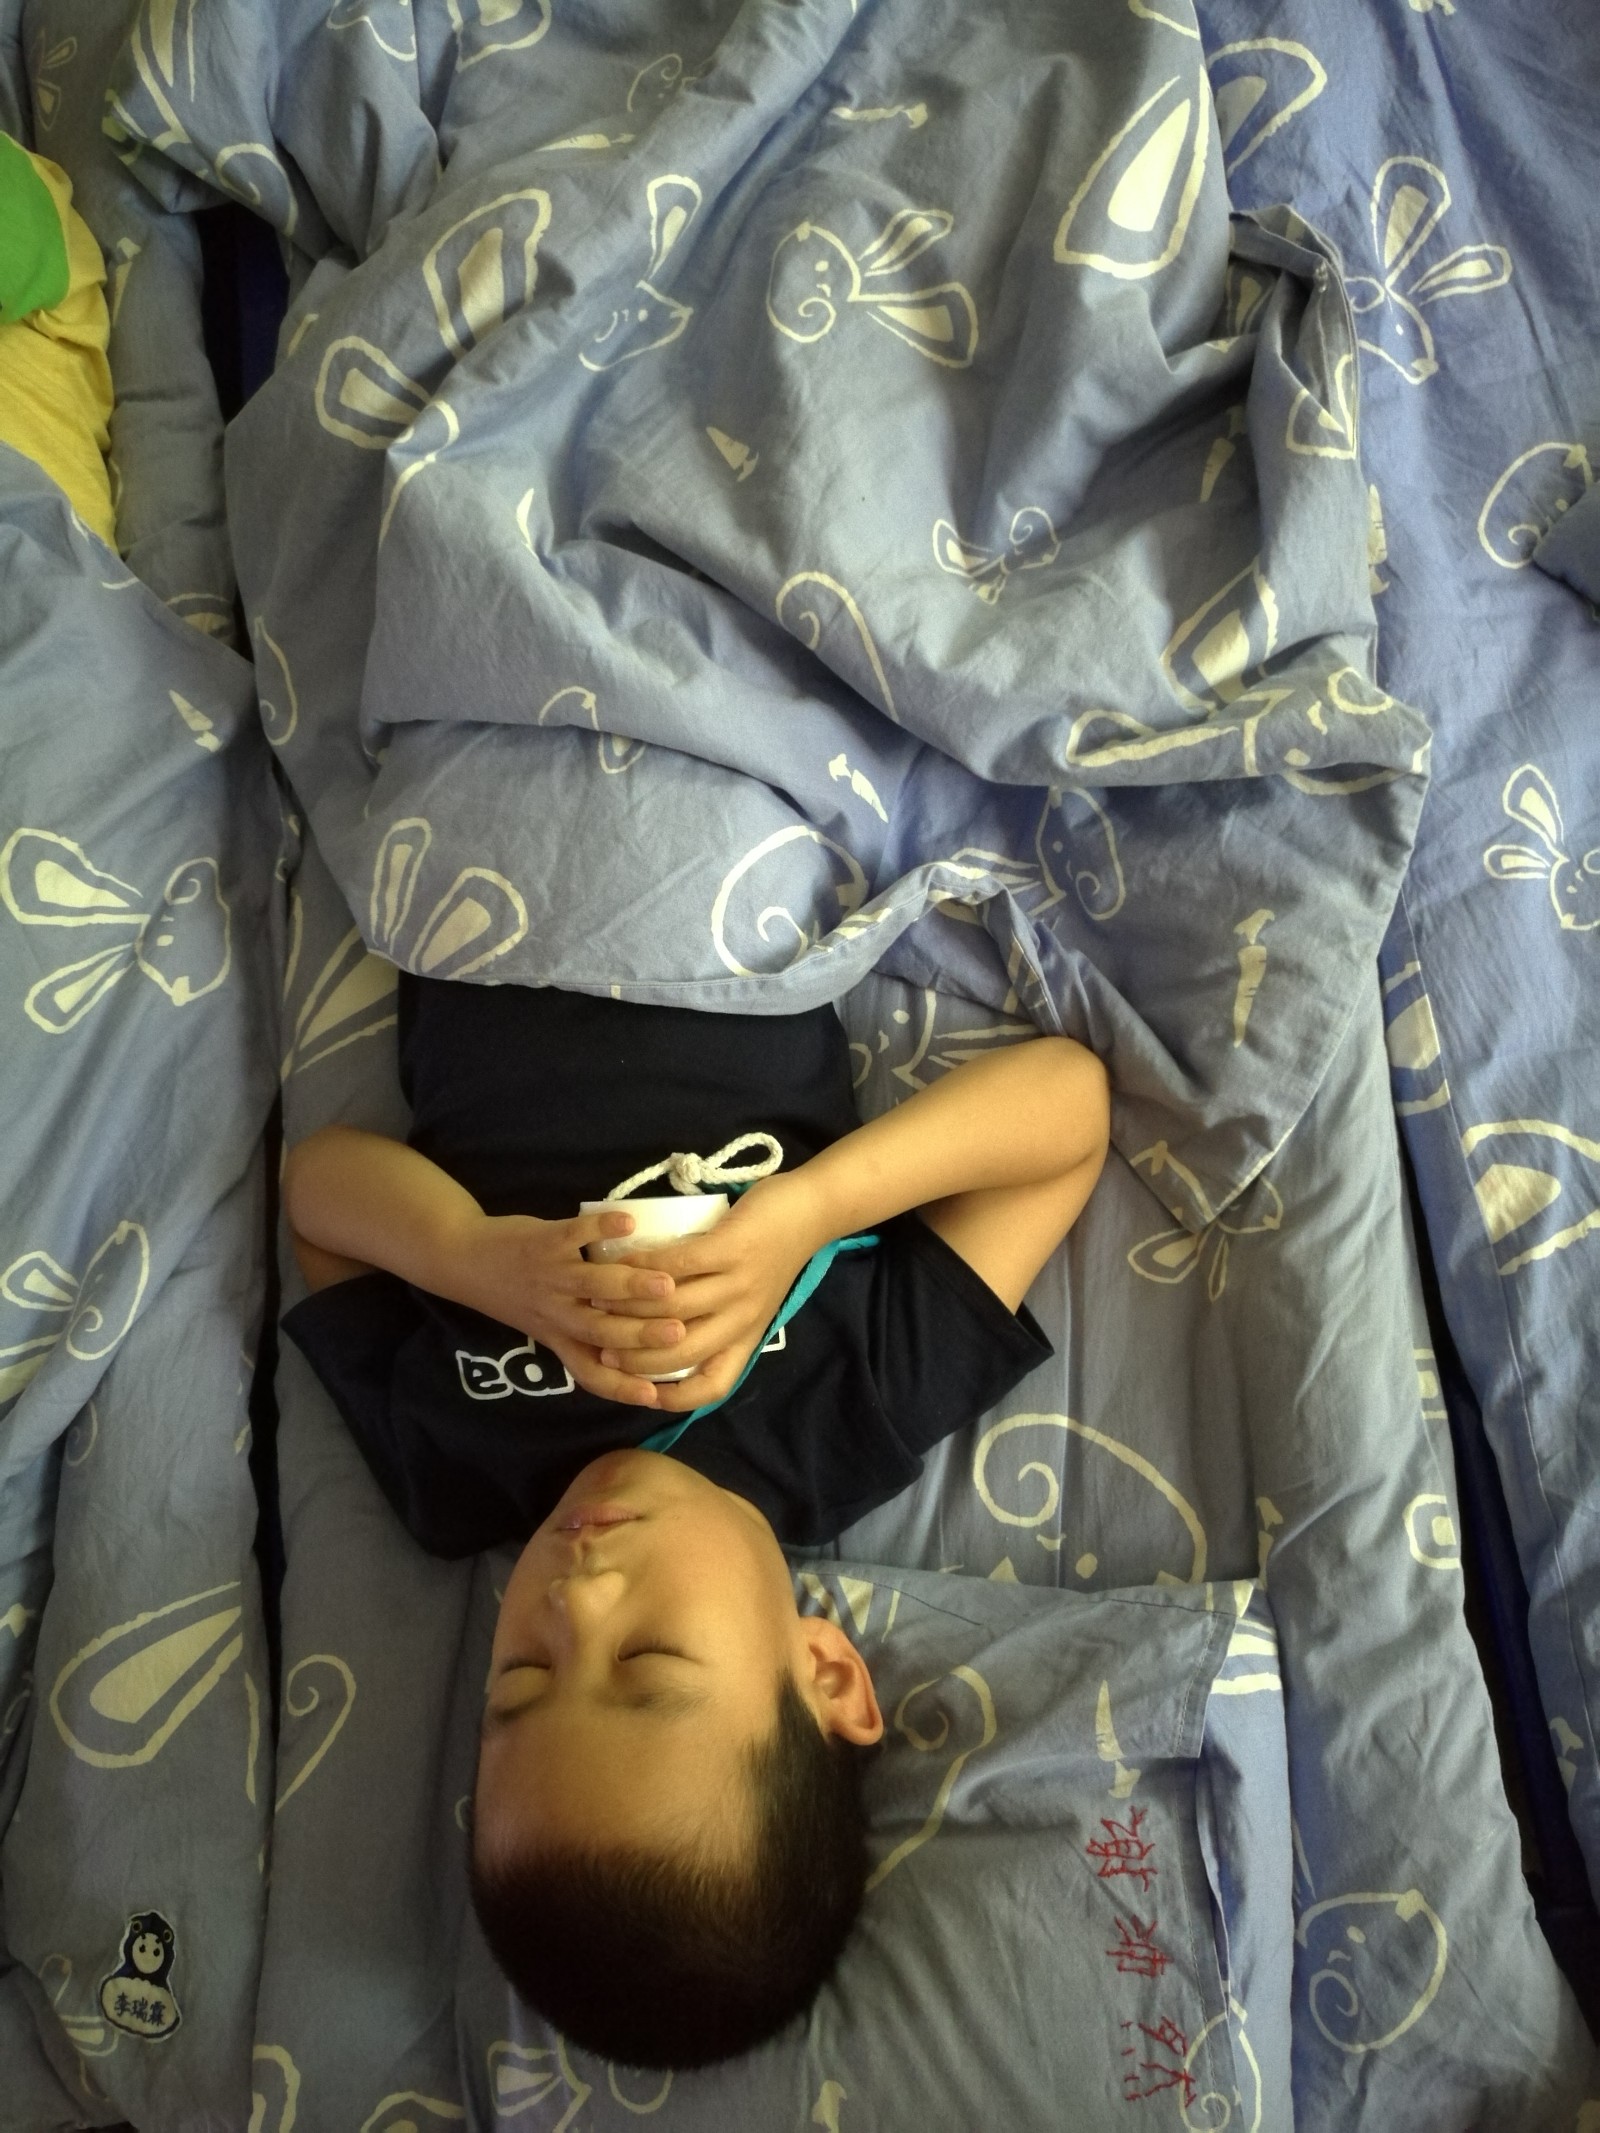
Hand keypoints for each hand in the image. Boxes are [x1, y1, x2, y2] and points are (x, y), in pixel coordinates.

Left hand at [453, 1209, 686, 1406]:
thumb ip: (584, 1337)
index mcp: (560, 1338)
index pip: (592, 1373)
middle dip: (639, 1334)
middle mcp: (556, 1314)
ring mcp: (550, 1277)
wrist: (462, 1260)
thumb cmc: (514, 1295)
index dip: (621, 1387)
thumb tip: (641, 1347)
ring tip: (666, 1283)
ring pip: (592, 1286)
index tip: (656, 1394)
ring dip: (630, 1285)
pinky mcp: (543, 1242)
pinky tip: (628, 1223)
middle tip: (679, 1332)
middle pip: (600, 1332)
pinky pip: (574, 1235)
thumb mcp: (544, 1326)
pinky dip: (599, 1228)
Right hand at [595, 1174, 823, 1410]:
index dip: (675, 1400)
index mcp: (746, 1337)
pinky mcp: (733, 1249)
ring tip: (600, 1298)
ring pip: (674, 1309)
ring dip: (630, 1306)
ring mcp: (740, 1284)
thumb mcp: (751, 1301)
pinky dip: (644, 1265)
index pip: (713, 1386)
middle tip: (600, 1340)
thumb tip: (658, 1334)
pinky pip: (679, 1265)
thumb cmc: (773, 1255)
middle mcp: (744, 1319)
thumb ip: (716, 1320)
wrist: (811, 1211)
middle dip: (633, 1354)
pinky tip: (623, 1260)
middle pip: (681, 1352)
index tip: (639, 1393)